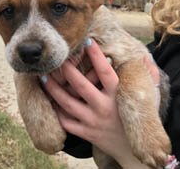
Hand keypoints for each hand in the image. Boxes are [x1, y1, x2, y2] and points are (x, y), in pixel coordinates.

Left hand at [40, 39, 158, 167]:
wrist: (133, 151)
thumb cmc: (139, 120)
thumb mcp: (149, 99)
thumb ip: (149, 77)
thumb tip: (145, 57)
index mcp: (118, 97)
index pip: (105, 71)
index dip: (96, 55)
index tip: (86, 41)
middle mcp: (104, 108)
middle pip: (81, 86)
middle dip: (67, 70)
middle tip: (57, 59)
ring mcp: (93, 122)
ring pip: (68, 104)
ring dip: (53, 89)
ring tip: (43, 77)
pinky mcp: (86, 133)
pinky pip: (66, 122)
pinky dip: (56, 111)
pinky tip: (49, 100)